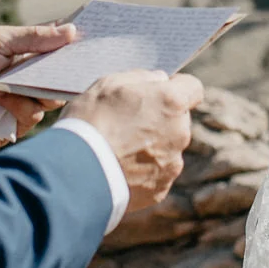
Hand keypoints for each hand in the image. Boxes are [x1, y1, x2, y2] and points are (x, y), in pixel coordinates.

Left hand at [0, 23, 75, 151]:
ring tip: (3, 84)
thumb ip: (34, 36)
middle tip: (68, 70)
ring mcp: (20, 102)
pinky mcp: (12, 126)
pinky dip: (16, 107)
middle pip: (60, 78)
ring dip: (30, 91)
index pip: (56, 49)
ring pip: (49, 100)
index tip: (94, 40)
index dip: (73, 46)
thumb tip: (71, 30)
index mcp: (23, 55)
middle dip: (63, 74)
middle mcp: (26, 79)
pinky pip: (31, 118)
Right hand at [67, 69, 199, 211]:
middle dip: (159, 119)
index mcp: (171, 103)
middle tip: (126, 124)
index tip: (157, 93)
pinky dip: (142, 172)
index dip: (176, 88)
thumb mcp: (108, 84)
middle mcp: (180, 134)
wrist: (75, 174)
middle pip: (178, 120)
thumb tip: (158, 80)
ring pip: (168, 149)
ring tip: (117, 150)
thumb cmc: (89, 122)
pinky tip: (117, 169)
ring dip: (151, 146)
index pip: (192, 88)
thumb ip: (140, 77)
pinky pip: (156, 175)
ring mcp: (172, 164)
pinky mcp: (160, 190)